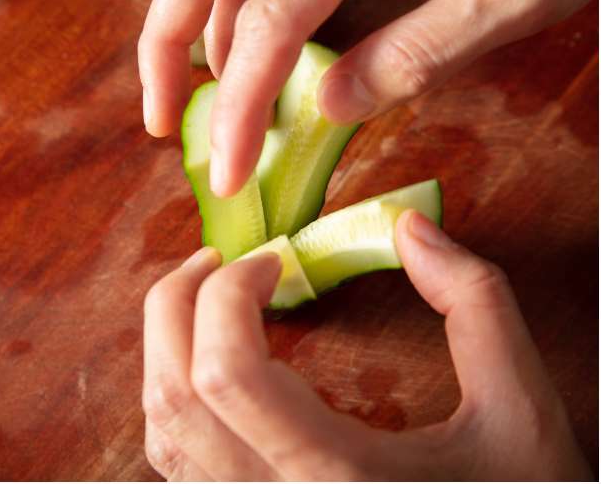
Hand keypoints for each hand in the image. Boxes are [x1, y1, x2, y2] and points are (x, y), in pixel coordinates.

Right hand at [139, 0, 597, 195]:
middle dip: (163, 41)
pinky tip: (234, 63)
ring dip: (182, 25)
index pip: (271, 17)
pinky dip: (220, 14)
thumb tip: (328, 106)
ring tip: (186, 100)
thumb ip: (425, 48)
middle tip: (158, 118)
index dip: (240, 101)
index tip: (228, 170)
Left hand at [142, 212, 588, 479]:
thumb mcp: (524, 412)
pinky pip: (177, 463)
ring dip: (168, 349)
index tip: (273, 259)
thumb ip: (473, 306)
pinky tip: (216, 365)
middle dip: (177, 304)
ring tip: (210, 299)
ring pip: (163, 433)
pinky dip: (177, 400)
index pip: (227, 374)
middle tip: (220, 261)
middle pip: (174, 394)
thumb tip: (409, 227)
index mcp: (338, 477)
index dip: (229, 295)